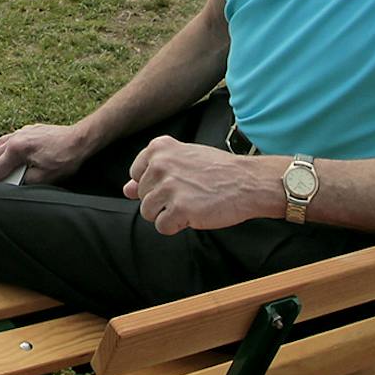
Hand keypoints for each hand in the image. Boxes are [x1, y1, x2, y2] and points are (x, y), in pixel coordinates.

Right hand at [0, 123, 91, 186]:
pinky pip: (9, 138)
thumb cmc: (65, 158)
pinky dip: (0, 143)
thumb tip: (12, 184)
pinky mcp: (31, 131)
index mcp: (17, 149)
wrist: (81, 139)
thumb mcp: (43, 177)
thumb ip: (23, 181)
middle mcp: (17, 138)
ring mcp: (23, 132)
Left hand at [123, 137, 274, 234]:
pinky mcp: (179, 208)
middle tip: (190, 193)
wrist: (247, 182)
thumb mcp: (182, 162)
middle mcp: (160, 164)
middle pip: (142, 196)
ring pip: (147, 213)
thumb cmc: (216, 171)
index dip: (156, 184)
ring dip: (167, 214)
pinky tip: (194, 215)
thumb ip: (151, 173)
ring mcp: (169, 186)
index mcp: (159, 148)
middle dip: (162, 201)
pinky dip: (176, 226)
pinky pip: (161, 227)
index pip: (136, 174)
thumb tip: (126, 190)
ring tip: (190, 204)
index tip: (177, 181)